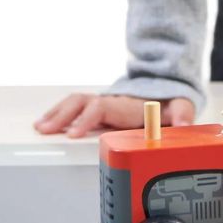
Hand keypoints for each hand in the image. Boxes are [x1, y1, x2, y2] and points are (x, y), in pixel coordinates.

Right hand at [33, 94, 194, 138]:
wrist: (165, 89)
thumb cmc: (169, 103)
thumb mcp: (180, 106)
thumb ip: (181, 114)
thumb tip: (182, 125)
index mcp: (127, 104)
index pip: (102, 108)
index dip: (87, 119)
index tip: (74, 134)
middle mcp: (111, 102)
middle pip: (82, 102)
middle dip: (62, 115)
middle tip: (45, 130)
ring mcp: (103, 104)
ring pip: (75, 102)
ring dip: (56, 113)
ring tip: (40, 127)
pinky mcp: (98, 109)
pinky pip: (75, 107)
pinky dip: (59, 113)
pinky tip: (46, 124)